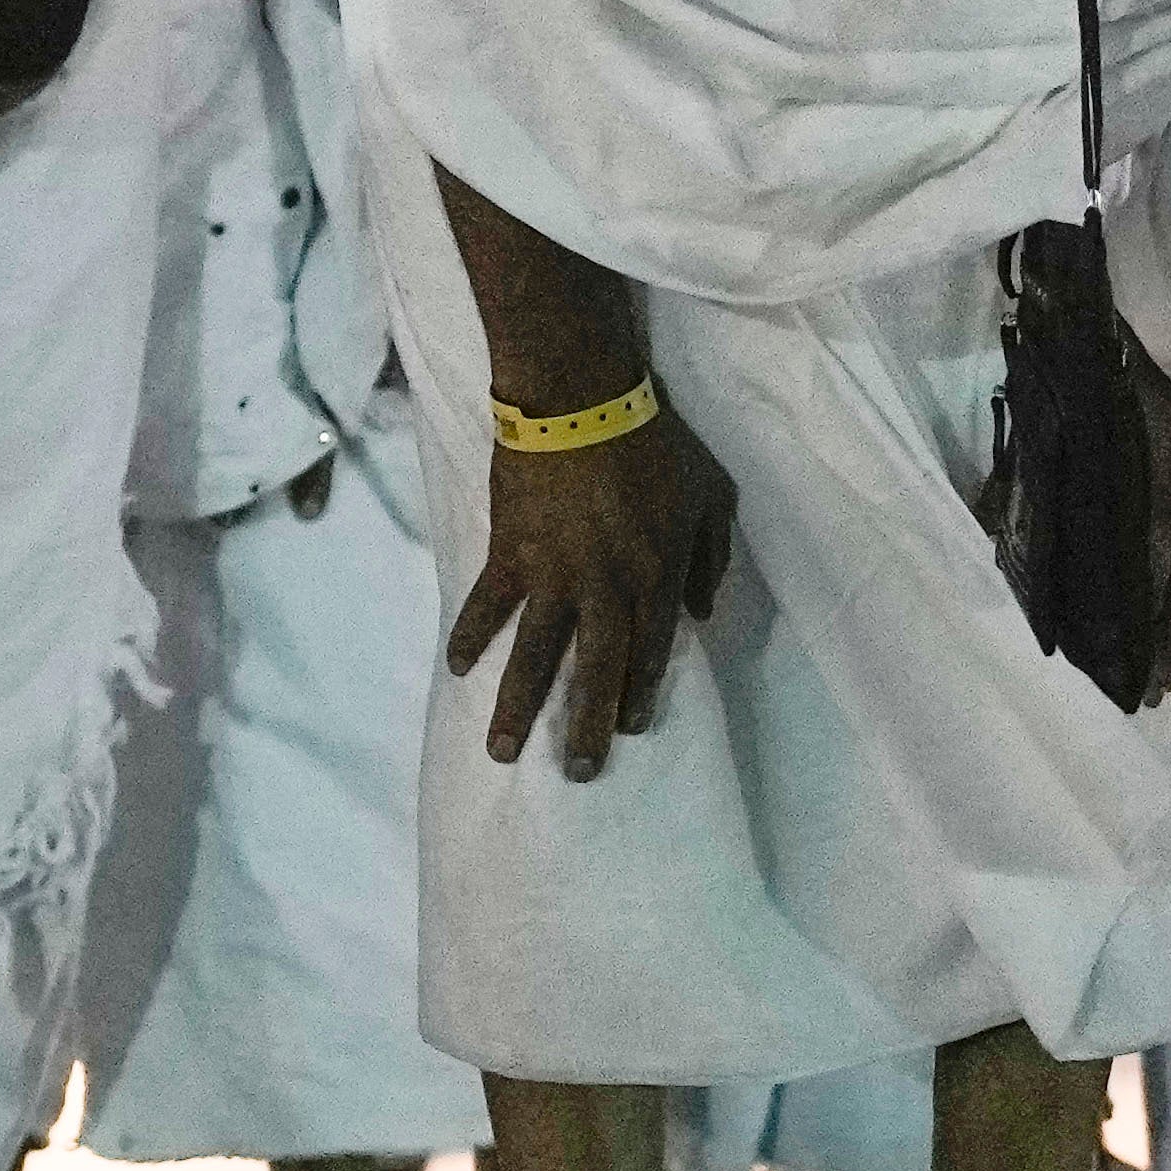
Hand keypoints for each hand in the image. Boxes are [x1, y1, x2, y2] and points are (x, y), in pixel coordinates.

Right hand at [452, 404, 740, 774]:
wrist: (583, 398)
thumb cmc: (656, 442)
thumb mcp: (712, 494)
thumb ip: (713, 555)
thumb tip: (705, 611)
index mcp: (657, 576)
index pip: (652, 651)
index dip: (641, 694)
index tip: (631, 729)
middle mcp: (606, 587)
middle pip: (598, 670)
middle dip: (588, 725)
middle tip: (579, 772)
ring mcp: (554, 574)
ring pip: (536, 654)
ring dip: (519, 705)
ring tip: (502, 751)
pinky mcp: (510, 551)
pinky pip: (487, 604)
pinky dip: (470, 636)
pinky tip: (458, 669)